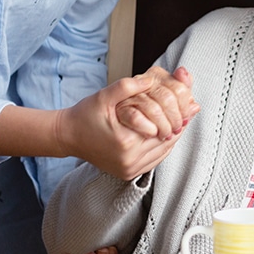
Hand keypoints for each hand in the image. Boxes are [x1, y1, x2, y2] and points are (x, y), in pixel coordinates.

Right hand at [55, 69, 198, 179]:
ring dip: (172, 136)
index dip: (177, 114)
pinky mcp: (128, 174)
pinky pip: (154, 160)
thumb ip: (128, 86)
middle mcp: (130, 161)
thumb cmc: (85, 115)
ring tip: (176, 119)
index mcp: (126, 143)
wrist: (67, 136)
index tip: (185, 103)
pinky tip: (164, 132)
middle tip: (186, 110)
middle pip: (167, 141)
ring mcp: (129, 170)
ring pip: (163, 152)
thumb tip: (152, 80)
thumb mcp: (105, 96)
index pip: (165, 128)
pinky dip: (162, 146)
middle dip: (177, 124)